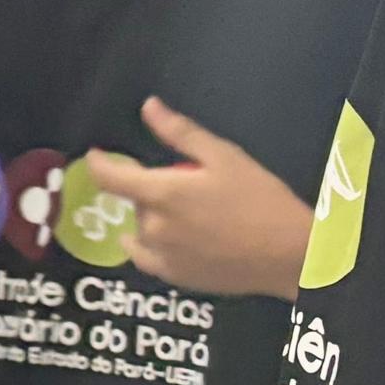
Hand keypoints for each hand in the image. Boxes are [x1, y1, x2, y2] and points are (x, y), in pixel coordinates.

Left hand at [77, 98, 310, 295]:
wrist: (289, 255)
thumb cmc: (260, 200)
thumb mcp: (224, 156)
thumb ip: (180, 133)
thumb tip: (149, 107)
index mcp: (161, 194)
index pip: (110, 178)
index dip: (98, 164)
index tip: (95, 155)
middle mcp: (153, 228)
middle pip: (135, 202)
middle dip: (150, 189)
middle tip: (186, 184)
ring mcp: (162, 257)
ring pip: (142, 229)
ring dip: (153, 217)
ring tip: (191, 213)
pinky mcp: (175, 278)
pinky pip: (147, 258)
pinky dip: (149, 245)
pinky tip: (165, 239)